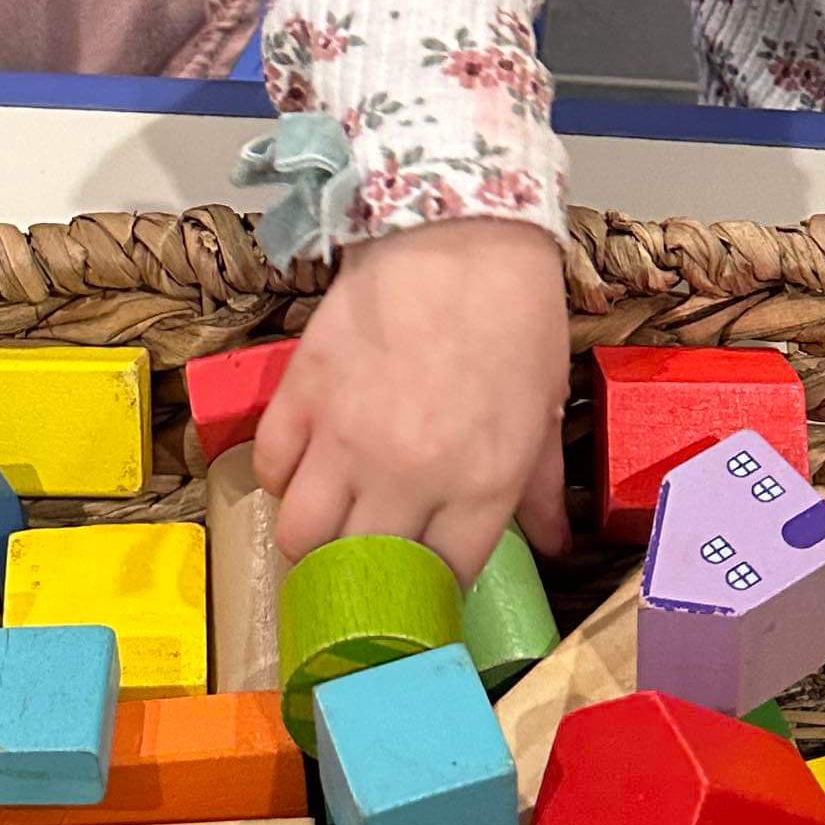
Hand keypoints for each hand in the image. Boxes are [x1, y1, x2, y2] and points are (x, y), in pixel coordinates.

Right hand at [255, 219, 570, 584]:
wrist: (459, 235)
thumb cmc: (514, 318)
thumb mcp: (540, 408)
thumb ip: (538, 488)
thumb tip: (552, 546)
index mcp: (478, 485)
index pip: (443, 578)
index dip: (434, 589)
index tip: (428, 584)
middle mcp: (407, 477)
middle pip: (362, 572)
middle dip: (366, 583)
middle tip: (368, 570)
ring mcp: (345, 439)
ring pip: (301, 537)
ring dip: (312, 544)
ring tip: (326, 532)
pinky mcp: (301, 396)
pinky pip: (272, 468)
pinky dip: (284, 480)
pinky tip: (305, 469)